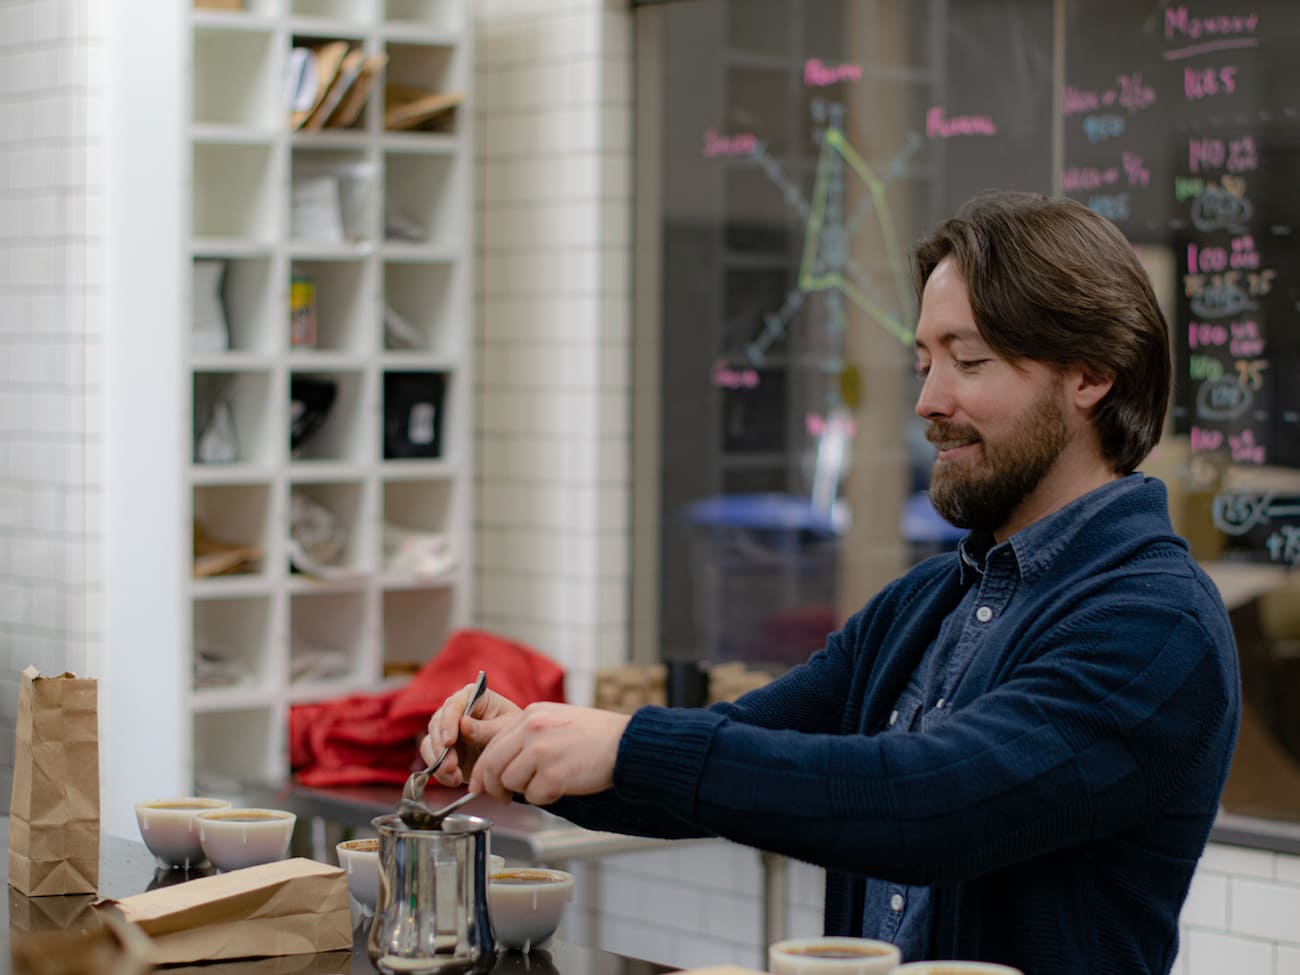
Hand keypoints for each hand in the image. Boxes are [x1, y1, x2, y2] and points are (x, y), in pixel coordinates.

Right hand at [420, 683, 520, 787]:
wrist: (512, 752)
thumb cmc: (512, 732)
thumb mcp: (505, 729)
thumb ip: (486, 728)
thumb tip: (463, 724)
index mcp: (472, 696)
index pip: (453, 705)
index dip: (448, 723)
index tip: (449, 742)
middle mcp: (455, 710)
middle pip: (436, 724)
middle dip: (441, 747)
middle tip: (451, 766)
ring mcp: (446, 729)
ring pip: (430, 742)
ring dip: (438, 761)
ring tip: (454, 776)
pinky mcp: (443, 748)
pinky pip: (431, 758)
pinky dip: (439, 771)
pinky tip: (453, 780)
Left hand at [464, 703, 631, 805]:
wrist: (626, 744)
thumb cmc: (595, 736)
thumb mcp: (555, 720)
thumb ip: (527, 734)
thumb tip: (500, 762)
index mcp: (531, 714)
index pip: (492, 744)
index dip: (482, 770)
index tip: (480, 784)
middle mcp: (532, 729)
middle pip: (494, 765)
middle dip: (493, 787)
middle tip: (501, 797)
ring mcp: (542, 751)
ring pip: (511, 782)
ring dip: (526, 790)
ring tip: (549, 782)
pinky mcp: (554, 774)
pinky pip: (534, 796)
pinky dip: (546, 798)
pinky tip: (563, 786)